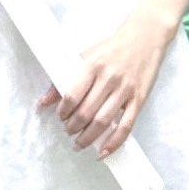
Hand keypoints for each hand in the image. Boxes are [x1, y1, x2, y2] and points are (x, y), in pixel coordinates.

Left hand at [39, 0, 174, 156]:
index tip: (60, 117)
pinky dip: (114, 142)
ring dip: (88, 138)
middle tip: (68, 132)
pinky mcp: (139, 99)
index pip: (72, 96)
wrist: (145, 37)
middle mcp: (109, 78)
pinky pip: (126, 126)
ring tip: (79, 143)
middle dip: (73, 128)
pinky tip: (103, 152)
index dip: (63, 112)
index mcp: (92, 65)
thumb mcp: (86, 57)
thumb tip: (43, 102)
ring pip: (103, 122)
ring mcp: (125, 89)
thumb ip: (64, 79)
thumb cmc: (112, 48)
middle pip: (86, 112)